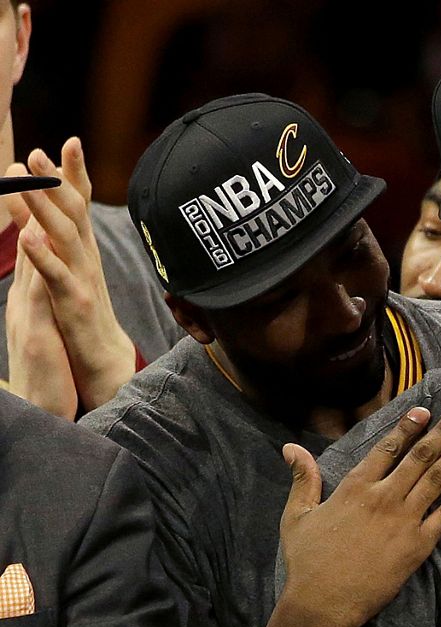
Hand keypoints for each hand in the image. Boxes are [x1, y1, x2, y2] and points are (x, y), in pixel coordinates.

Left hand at [3, 138, 135, 410]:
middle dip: (58, 180)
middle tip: (39, 151)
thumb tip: (30, 204)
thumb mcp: (64, 272)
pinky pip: (58, 278)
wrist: (104, 362)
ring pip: (65, 238)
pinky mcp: (75, 305)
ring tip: (25, 182)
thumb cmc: (82, 316)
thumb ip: (48, 237)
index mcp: (83, 250)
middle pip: (74, 212)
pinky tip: (28, 238)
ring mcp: (83, 281)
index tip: (69, 141)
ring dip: (44, 208)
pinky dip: (44, 257)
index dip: (75, 173)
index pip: (80, 205)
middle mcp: (87, 259)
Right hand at [277, 404, 440, 626]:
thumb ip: (303, 479)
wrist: (322, 604)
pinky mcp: (418, 545)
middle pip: (420, 456)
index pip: (388, 447)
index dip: (409, 427)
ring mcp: (404, 520)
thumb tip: (291, 447)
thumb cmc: (307, 562)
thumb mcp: (297, 516)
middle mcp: (384, 496)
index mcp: (355, 487)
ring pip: (438, 478)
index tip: (425, 410)